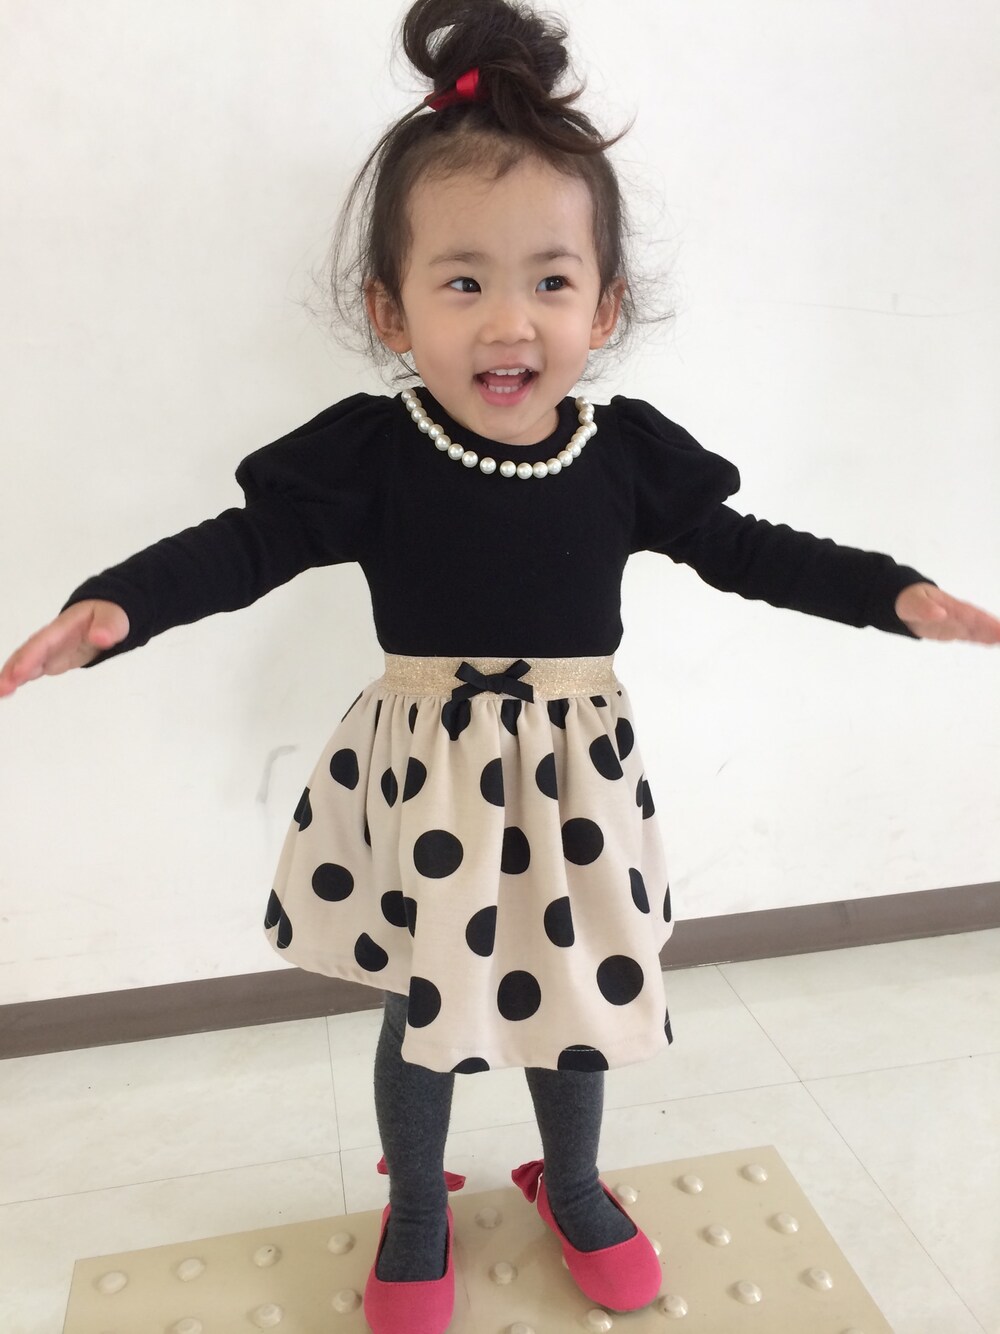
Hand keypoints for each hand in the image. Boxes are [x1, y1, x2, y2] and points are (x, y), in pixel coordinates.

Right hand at [0, 600, 129, 697]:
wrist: (103, 616)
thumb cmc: (107, 615)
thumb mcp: (114, 618)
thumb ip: (107, 627)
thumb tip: (102, 638)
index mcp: (63, 627)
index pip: (44, 642)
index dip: (31, 657)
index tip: (19, 673)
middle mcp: (50, 639)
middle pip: (28, 653)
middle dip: (13, 670)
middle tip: (2, 689)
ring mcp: (49, 650)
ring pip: (25, 662)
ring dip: (10, 676)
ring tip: (0, 692)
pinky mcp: (51, 660)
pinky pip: (32, 669)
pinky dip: (18, 678)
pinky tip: (6, 690)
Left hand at [895, 582, 999, 643]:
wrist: (904, 601)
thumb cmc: (910, 599)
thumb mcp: (912, 602)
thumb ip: (924, 608)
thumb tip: (941, 614)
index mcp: (949, 606)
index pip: (970, 615)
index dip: (985, 622)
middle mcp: (957, 614)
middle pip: (978, 622)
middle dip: (993, 629)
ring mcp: (956, 623)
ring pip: (977, 629)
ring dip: (992, 635)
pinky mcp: (953, 631)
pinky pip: (969, 635)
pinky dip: (982, 639)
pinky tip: (993, 643)